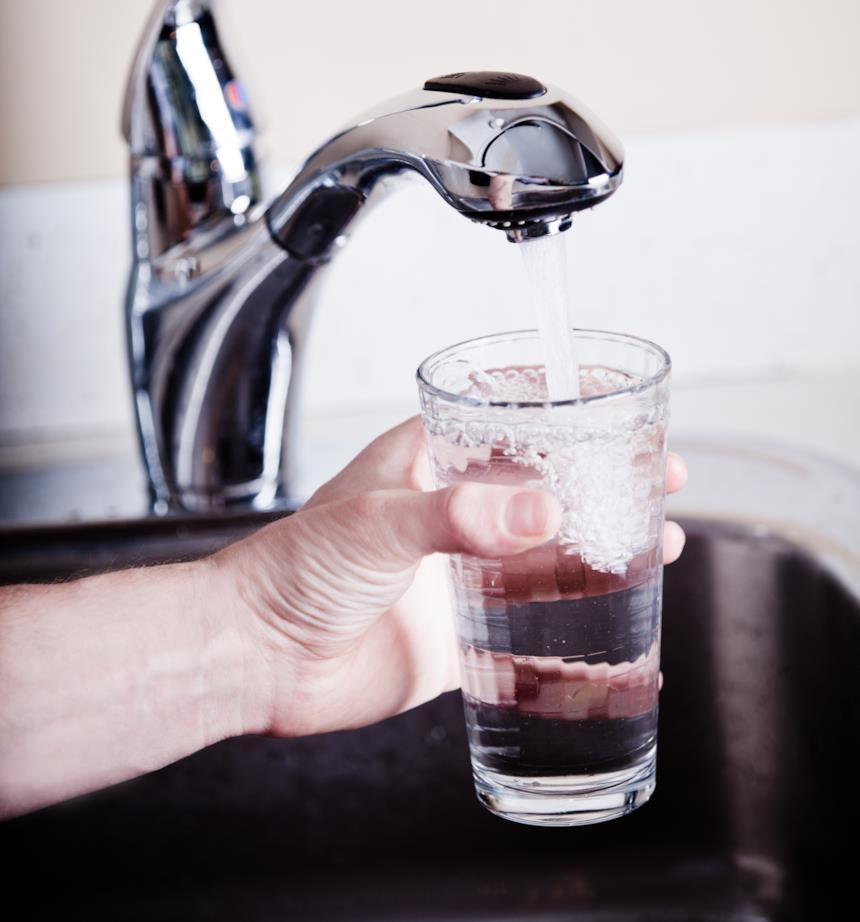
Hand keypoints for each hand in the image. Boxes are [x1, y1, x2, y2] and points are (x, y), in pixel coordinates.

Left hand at [211, 418, 687, 738]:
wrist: (259, 658)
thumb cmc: (292, 569)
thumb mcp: (378, 525)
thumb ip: (459, 518)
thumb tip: (543, 511)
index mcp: (427, 462)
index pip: (509, 421)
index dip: (567, 414)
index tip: (620, 410)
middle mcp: (452, 512)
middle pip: (545, 487)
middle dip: (604, 480)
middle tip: (662, 475)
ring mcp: (460, 572)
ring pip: (549, 553)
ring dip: (604, 545)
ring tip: (662, 538)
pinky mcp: (463, 632)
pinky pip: (533, 627)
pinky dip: (579, 625)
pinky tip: (621, 623)